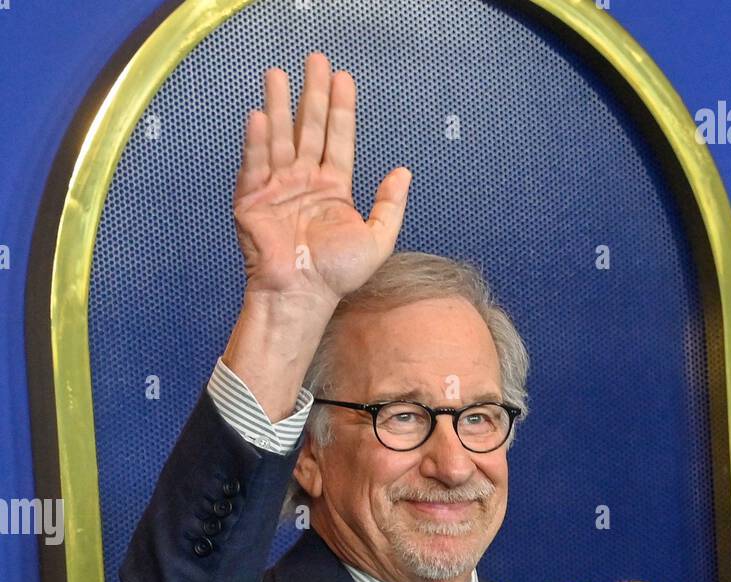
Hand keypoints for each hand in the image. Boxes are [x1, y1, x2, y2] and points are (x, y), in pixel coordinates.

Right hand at [234, 51, 411, 303]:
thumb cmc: (337, 276)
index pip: (337, 140)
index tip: (343, 78)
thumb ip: (390, 206)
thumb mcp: (377, 240)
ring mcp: (276, 189)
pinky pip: (254, 165)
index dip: (341, 109)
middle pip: (308, 129)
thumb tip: (403, 173)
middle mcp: (304, 183)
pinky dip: (255, 142)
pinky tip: (258, 116)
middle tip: (315, 61)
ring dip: (277, 106)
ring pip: (278, 138)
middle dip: (311, 95)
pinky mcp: (251, 200)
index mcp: (332, 189)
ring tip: (277, 74)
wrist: (301, 295)